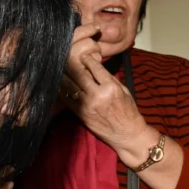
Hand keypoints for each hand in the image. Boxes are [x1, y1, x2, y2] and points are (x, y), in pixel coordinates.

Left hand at [61, 24, 147, 149]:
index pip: (93, 66)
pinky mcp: (80, 114)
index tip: (83, 54)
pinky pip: (66, 98)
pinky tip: (60, 81)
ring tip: (60, 66)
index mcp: (110, 87)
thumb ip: (108, 77)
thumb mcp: (123, 90)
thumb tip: (93, 65)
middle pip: (78, 73)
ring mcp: (86, 105)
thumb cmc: (128, 110)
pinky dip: (62, 88)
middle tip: (67, 55)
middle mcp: (97, 95)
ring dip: (63, 73)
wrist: (127, 134)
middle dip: (72, 62)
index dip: (86, 58)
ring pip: (68, 84)